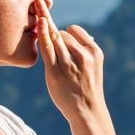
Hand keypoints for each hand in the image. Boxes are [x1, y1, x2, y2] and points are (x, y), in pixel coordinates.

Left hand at [33, 0, 105, 123]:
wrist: (87, 111)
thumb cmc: (88, 87)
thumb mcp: (93, 66)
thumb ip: (86, 50)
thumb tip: (82, 34)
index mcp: (94, 52)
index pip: (74, 30)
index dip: (66, 33)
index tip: (63, 41)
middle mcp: (83, 56)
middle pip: (61, 34)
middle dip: (55, 39)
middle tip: (59, 55)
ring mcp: (68, 64)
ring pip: (53, 39)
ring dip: (48, 41)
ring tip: (52, 54)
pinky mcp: (55, 72)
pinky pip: (46, 47)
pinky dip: (41, 34)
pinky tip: (39, 23)